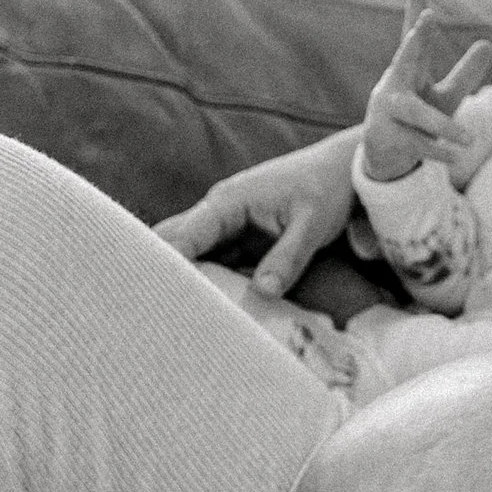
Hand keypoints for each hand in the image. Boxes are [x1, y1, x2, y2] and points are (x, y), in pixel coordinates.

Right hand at [153, 129, 360, 297]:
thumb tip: (263, 292)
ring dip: (186, 285)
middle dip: (163, 275)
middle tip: (149, 314)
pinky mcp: (240, 244)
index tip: (154, 295)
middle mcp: (218, 215)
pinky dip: (210, 286)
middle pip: (176, 246)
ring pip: (194, 260)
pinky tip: (205, 313)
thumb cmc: (326, 189)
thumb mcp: (311, 224)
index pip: (184, 236)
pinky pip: (217, 267)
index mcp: (227, 203)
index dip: (166, 265)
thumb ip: (287, 258)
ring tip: (172, 320)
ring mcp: (227, 230)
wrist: (342, 172)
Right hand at [361, 0, 491, 185]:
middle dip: (415, 41)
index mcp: (408, 70)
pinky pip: (418, 144)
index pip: (411, 33)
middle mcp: (394, 85)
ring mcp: (389, 112)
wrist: (385, 155)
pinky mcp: (389, 137)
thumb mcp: (445, 96)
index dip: (416, 7)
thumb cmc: (417, 118)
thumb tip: (488, 44)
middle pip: (404, 59)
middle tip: (427, 18)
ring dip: (442, 126)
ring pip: (417, 114)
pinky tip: (457, 157)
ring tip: (469, 139)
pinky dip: (438, 151)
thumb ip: (465, 74)